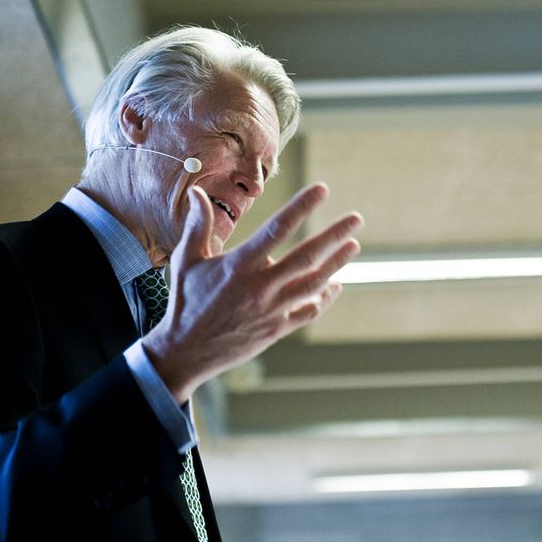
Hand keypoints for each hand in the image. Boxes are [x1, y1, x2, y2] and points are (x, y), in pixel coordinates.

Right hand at [142, 182, 362, 403]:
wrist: (185, 352)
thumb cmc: (185, 301)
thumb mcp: (186, 261)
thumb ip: (198, 226)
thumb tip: (197, 193)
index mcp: (239, 265)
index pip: (277, 229)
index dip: (301, 207)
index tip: (321, 190)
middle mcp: (260, 286)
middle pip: (307, 256)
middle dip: (334, 236)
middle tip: (356, 219)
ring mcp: (272, 309)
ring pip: (314, 284)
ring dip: (337, 264)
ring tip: (353, 246)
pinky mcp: (277, 329)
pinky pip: (308, 311)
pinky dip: (324, 298)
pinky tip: (335, 285)